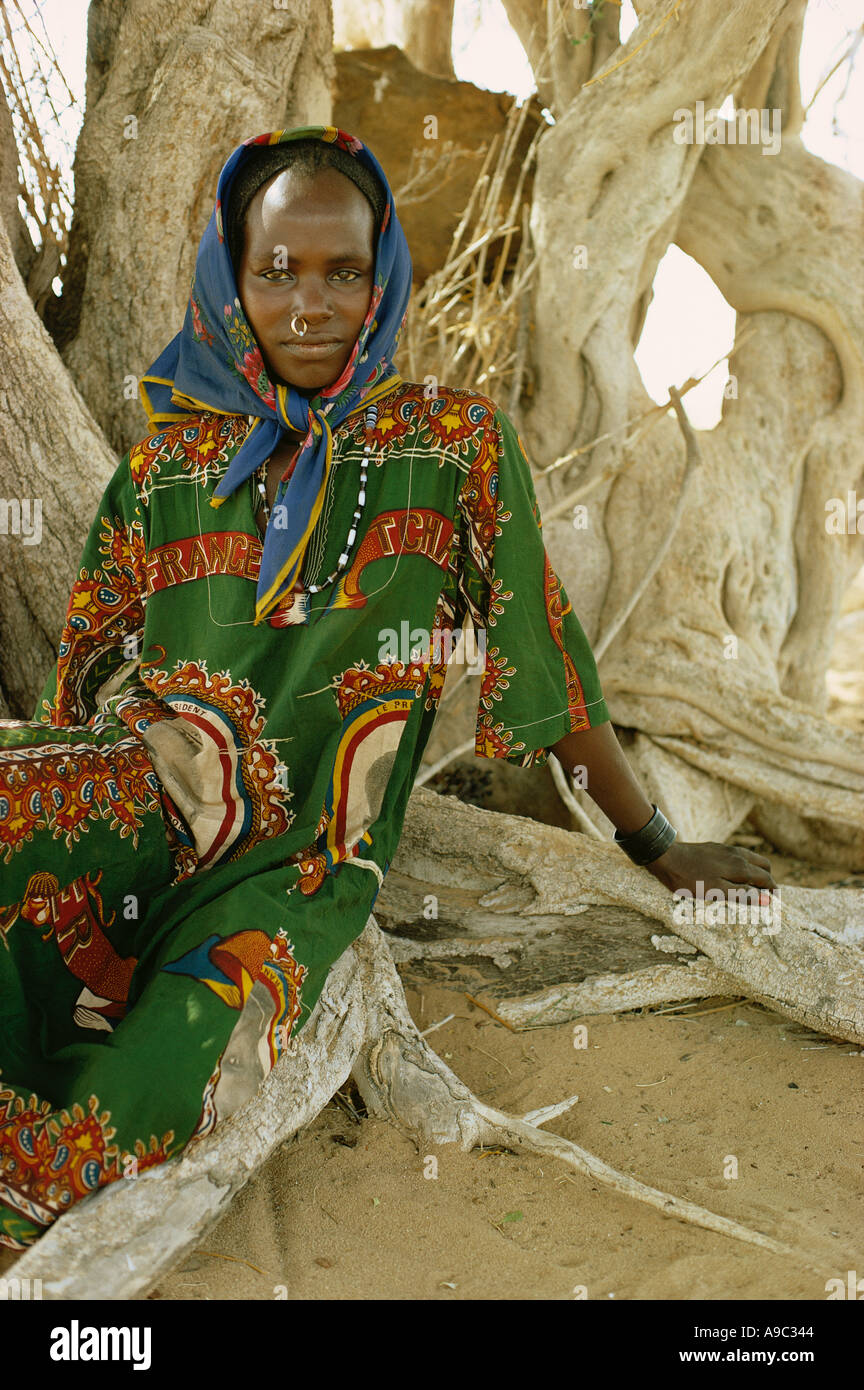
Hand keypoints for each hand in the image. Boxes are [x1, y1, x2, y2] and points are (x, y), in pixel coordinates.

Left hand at [644, 840, 776, 904]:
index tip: (774, 902)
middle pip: (763, 865)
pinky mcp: (716, 847)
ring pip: (751, 858)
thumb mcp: (716, 892)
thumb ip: (742, 895)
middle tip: (765, 894)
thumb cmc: (689, 879)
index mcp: (740, 866)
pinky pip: (738, 855)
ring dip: (756, 871)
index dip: (772, 891)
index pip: (765, 878)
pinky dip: (744, 865)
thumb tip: (767, 900)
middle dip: (768, 879)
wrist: (666, 857)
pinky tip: (733, 874)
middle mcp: (737, 854)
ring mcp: (726, 849)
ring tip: (751, 886)